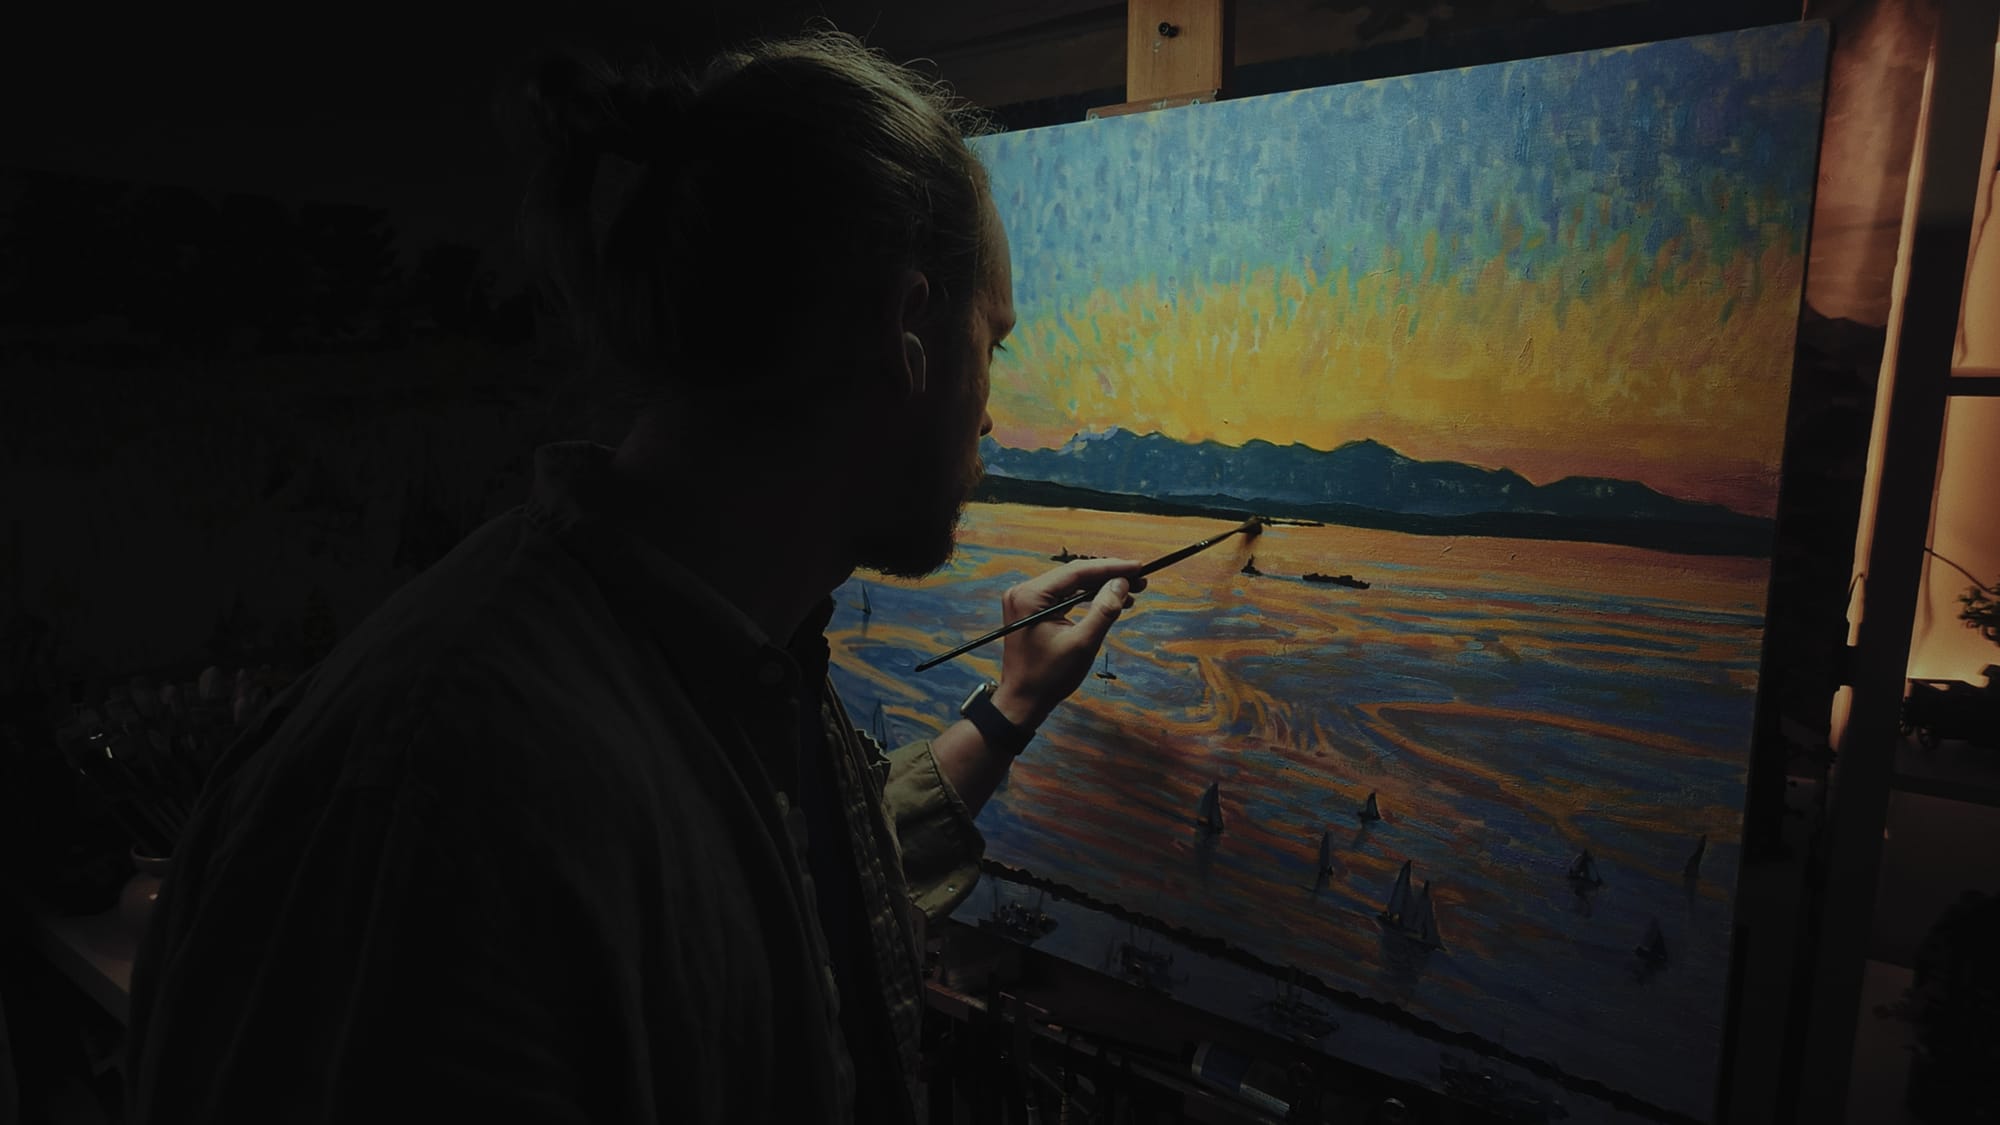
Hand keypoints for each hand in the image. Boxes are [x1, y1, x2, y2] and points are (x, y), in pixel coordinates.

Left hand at [993, 558, 1147, 728]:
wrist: (1023, 702)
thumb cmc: (1049, 677)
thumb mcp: (1083, 644)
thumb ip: (1104, 611)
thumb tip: (1122, 583)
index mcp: (1030, 596)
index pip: (1076, 572)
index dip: (1111, 568)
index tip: (1138, 567)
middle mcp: (1024, 592)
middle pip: (1074, 575)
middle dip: (1108, 577)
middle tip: (1140, 580)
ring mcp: (1026, 601)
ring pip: (1071, 585)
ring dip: (1100, 588)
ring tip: (1131, 592)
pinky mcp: (1032, 611)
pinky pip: (1064, 597)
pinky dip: (1087, 599)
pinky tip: (1109, 602)